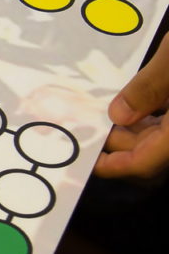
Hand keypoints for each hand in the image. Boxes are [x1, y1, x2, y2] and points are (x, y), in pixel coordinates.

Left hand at [94, 33, 168, 179]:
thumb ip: (150, 86)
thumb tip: (120, 114)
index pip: (149, 163)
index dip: (117, 166)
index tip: (91, 162)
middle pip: (156, 155)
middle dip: (123, 144)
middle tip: (92, 127)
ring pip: (165, 140)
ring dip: (137, 130)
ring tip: (108, 110)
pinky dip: (154, 118)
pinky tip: (137, 102)